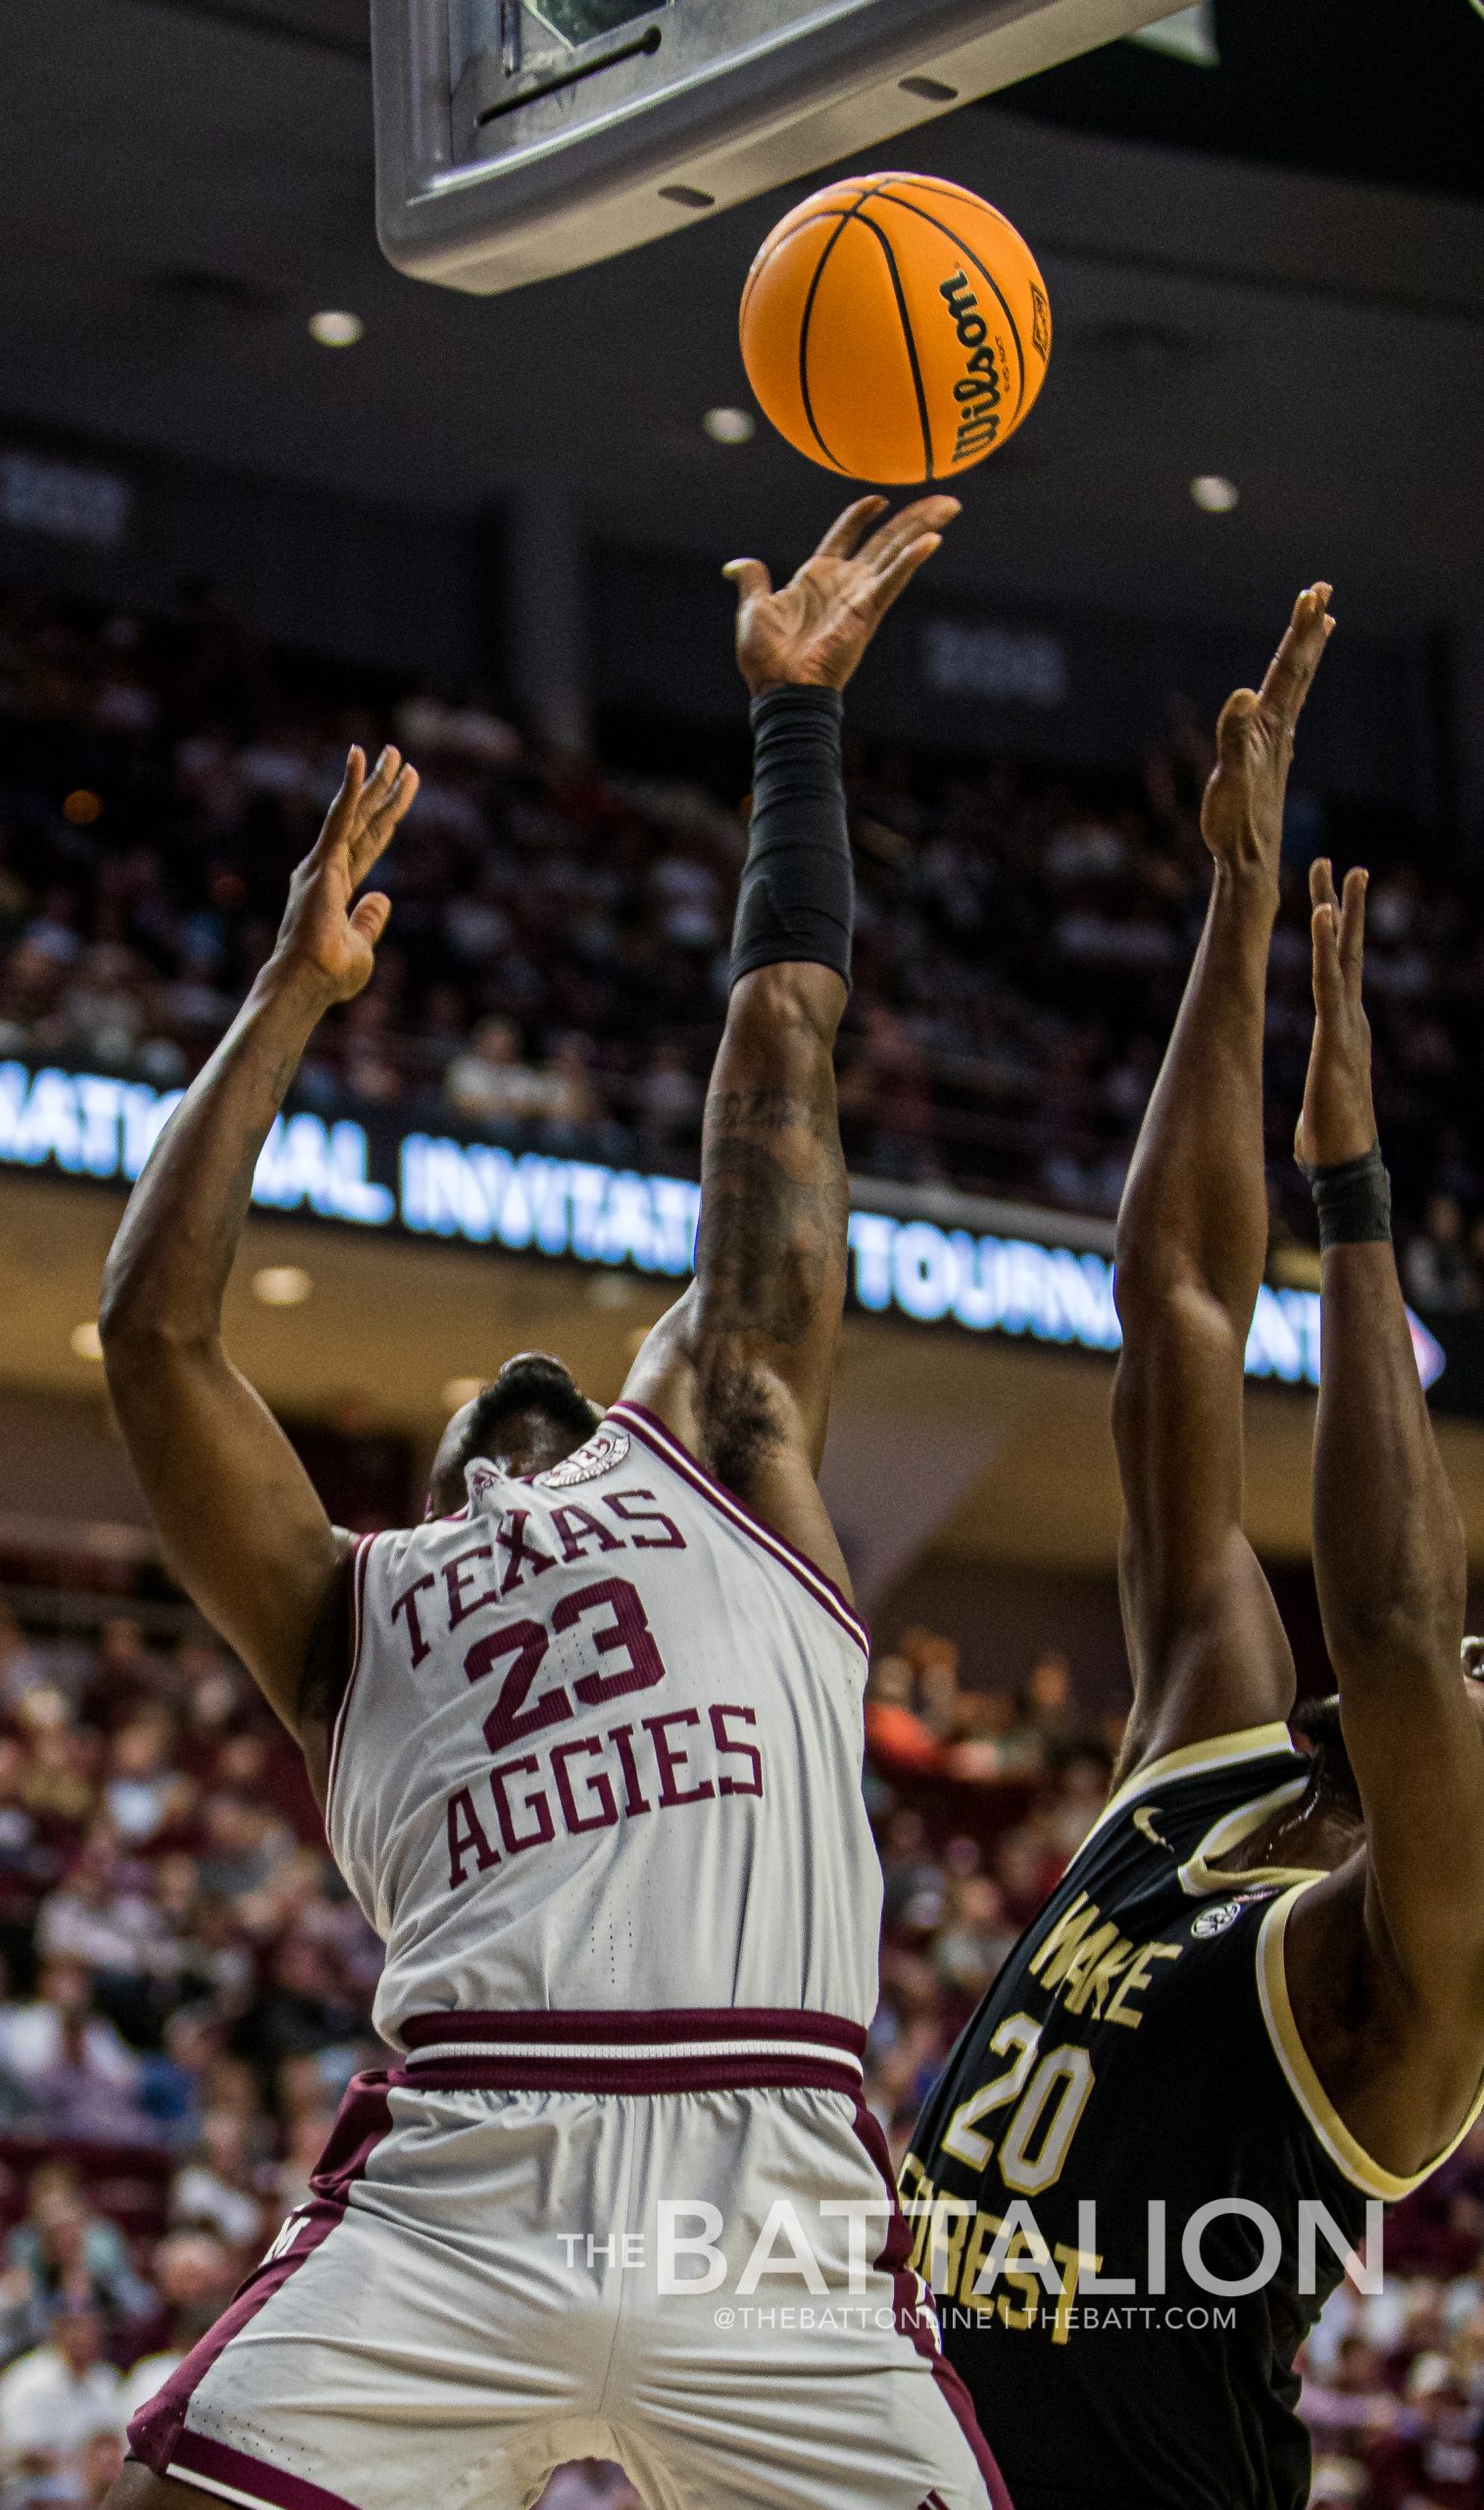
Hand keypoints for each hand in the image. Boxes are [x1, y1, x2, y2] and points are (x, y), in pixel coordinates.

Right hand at [267, 745, 418, 1005]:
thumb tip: (383, 897)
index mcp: (338, 887)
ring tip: (392, 752)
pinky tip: (358, 757)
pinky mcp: (324, 860)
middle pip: (365, 820)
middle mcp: (328, 868)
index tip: (402, 792)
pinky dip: (350, 785)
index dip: (388, 817)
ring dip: (376, 780)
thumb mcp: (362, 946)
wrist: (307, 981)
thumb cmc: (329, 973)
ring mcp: (325, 862)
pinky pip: (341, 814)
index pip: (370, 843)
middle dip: (383, 789)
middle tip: (398, 756)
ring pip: (357, 811)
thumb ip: (370, 919)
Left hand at [724, 494, 959, 693]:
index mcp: (818, 577)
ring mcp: (859, 595)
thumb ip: (752, 580)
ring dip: (923, 527)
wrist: (779, 687)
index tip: (878, 498)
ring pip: (897, 551)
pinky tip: (932, 541)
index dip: (861, 515)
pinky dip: (911, 559)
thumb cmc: (766, 657)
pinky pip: (893, 579)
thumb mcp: (754, 608)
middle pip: (886, 539)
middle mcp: (845, 583)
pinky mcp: (867, 610)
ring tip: (949, 506)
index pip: (847, 535)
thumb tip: (735, 566)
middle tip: (944, 500)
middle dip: (914, 517)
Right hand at [1200, 584, 1332, 877]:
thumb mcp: (1230, 778)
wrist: (1248, 862)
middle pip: (1299, 671)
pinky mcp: (1269, 760)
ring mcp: (1276, 746)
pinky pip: (1285, 710)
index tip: (1312, 596)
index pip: (1288, 670)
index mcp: (1270, 729)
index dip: (1299, 632)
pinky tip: (1288, 693)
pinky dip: (1291, 689)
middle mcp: (1279, 732)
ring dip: (1305, 655)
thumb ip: (1234, 735)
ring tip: (1319, 628)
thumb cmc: (1234, 823)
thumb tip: (1244, 693)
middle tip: (1323, 592)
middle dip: (1309, 630)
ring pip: (1296, 689)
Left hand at [1295, 857, 1376, 1168]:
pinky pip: (1329, 981)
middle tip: (1340, 865)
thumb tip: (1314, 1113)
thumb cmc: (1330, 1139)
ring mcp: (1347, 1024)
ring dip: (1342, 911)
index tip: (1329, 902)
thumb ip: (1320, 1091)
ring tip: (1343, 871)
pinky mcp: (1337, 1034)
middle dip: (1343, 907)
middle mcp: (1351, 1019)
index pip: (1339, 972)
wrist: (1345, 1164)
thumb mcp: (1320, 1100)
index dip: (1335, 937)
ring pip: (1344, 957)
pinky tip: (1322, 913)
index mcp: (1345, 1030)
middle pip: (1347, 952)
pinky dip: (1326, 945)